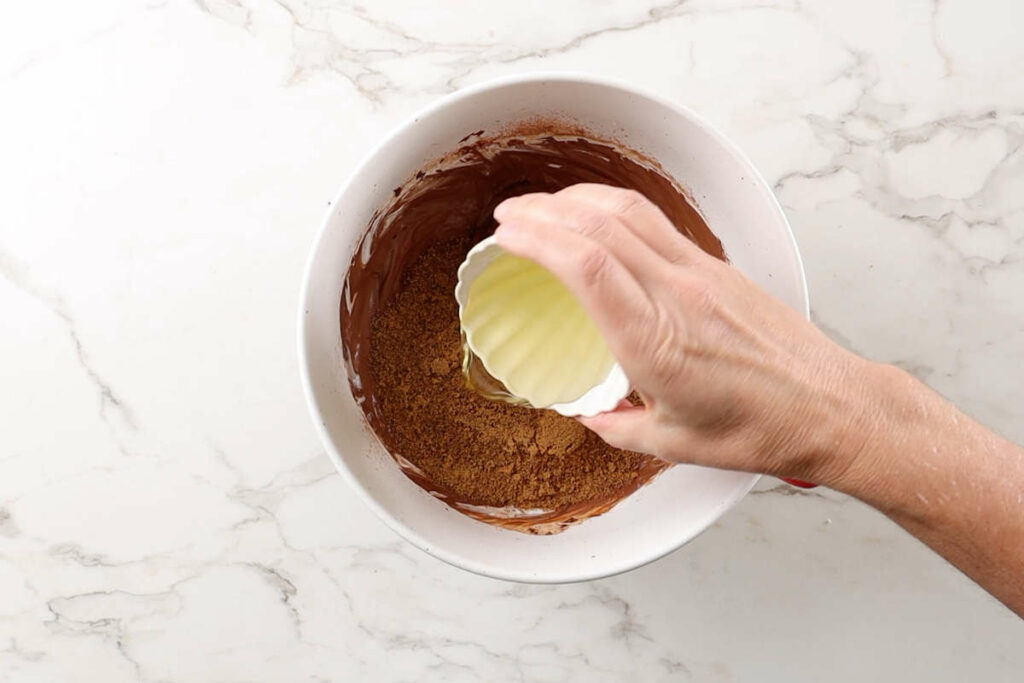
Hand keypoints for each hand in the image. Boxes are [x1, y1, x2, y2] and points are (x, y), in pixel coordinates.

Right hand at [493, 184, 882, 485]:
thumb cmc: (760, 428)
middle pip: (598, 226)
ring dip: (576, 201)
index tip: (506, 237)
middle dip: (542, 212)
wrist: (829, 407)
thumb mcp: (673, 443)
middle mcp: (676, 295)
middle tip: (509, 217)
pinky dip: (614, 209)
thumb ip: (619, 426)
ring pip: (628, 212)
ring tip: (544, 207)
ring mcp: (700, 273)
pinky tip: (598, 216)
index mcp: (655, 342)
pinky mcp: (718, 267)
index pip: (587, 266)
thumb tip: (590, 415)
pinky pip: (656, 222)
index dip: (538, 239)